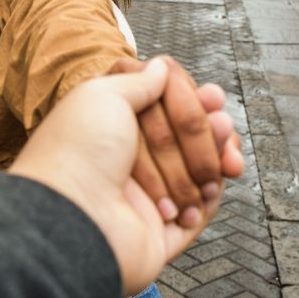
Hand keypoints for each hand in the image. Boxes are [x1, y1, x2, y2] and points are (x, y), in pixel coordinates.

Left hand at [9, 59, 240, 294]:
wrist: (71, 216)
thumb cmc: (79, 150)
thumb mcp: (105, 94)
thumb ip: (138, 80)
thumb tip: (161, 66)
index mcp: (110, 125)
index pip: (163, 105)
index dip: (189, 101)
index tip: (211, 97)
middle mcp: (125, 158)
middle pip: (182, 137)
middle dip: (206, 130)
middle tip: (220, 124)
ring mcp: (144, 196)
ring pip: (196, 172)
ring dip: (213, 158)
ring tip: (227, 152)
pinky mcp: (161, 231)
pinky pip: (200, 211)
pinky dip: (214, 193)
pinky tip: (224, 175)